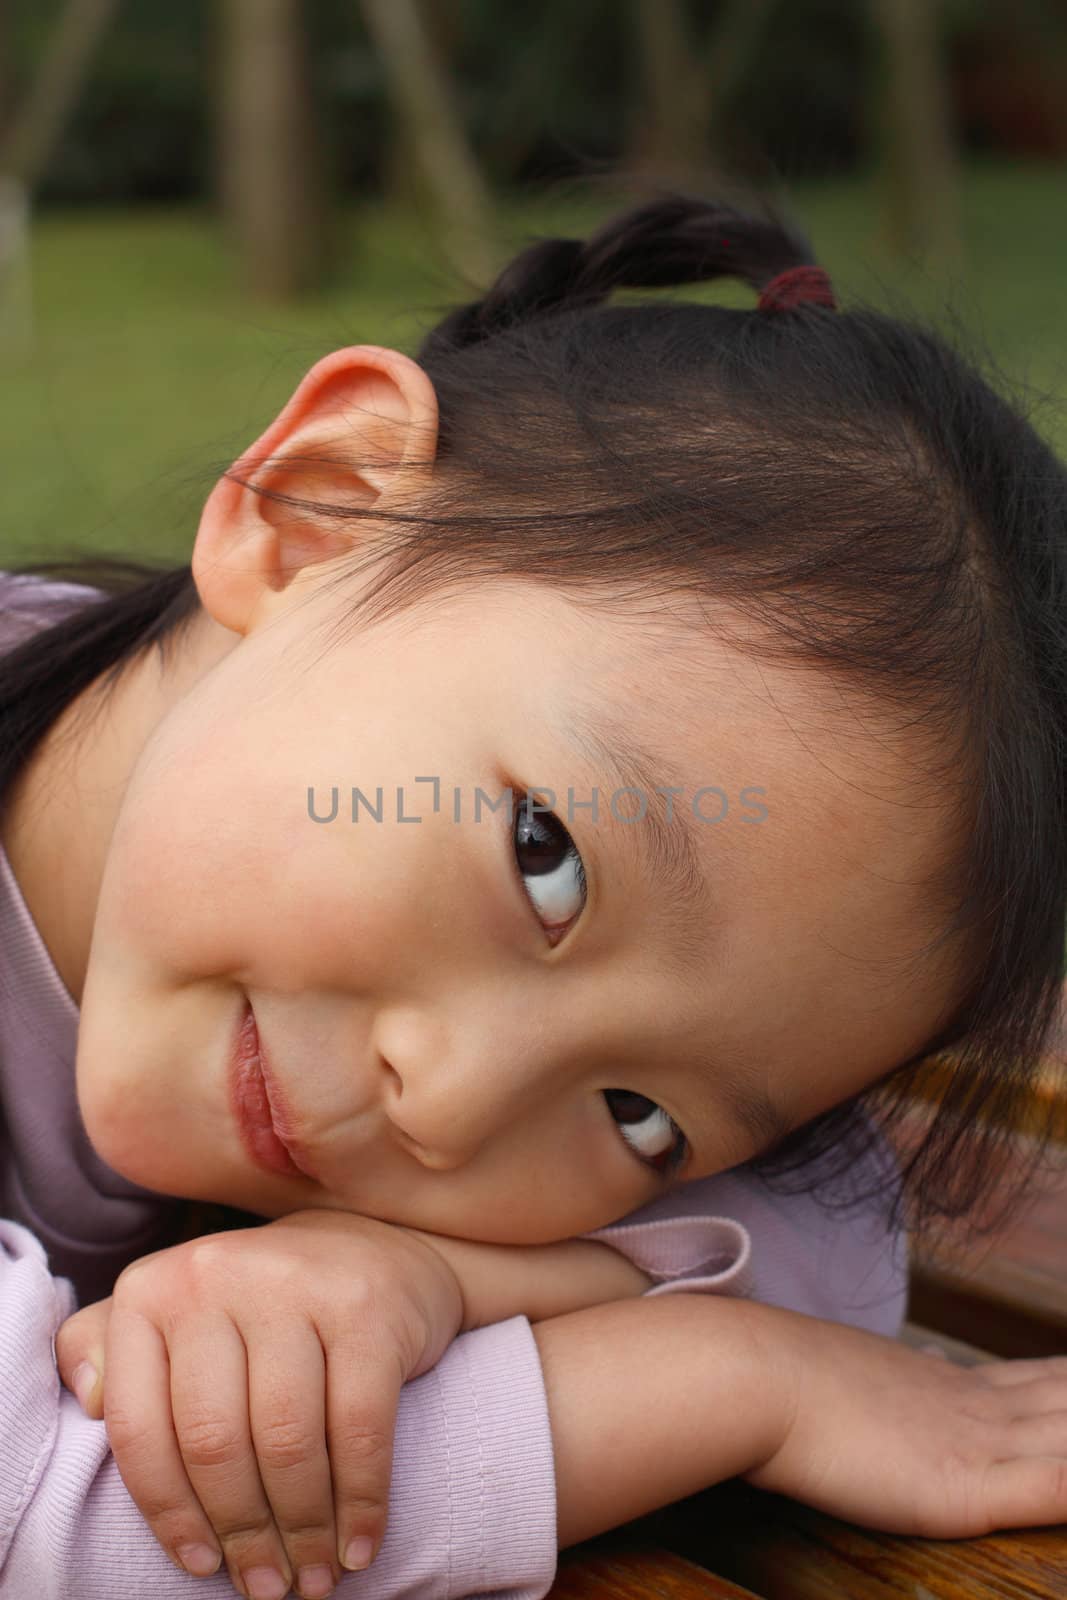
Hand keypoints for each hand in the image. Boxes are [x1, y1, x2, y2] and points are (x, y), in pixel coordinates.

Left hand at [54, 1209, 463, 1598]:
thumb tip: (86, 1403)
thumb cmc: (258, 1308)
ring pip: (286, 1441)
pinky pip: (358, 1427)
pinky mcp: (364, 1307)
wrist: (375, 1248)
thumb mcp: (176, 1314)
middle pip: (213, 1442)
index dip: (166, 1513)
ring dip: (302, 1530)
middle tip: (265, 1585)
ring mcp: (294, 1285)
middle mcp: (215, 1275)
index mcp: (154, 1289)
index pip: (138, 1426)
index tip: (199, 1565)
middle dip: (242, 1533)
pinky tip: (360, 1544)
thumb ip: (111, 1350)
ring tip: (312, 1578)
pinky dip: (361, 1500)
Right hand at [741, 1304, 1066, 1536]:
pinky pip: (1052, 1487)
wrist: (754, 1377)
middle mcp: (976, 1408)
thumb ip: (882, 1392)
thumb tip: (888, 1392)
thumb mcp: (843, 1382)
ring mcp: (976, 1445)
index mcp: (949, 1384)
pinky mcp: (965, 1491)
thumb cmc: (778, 1384)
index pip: (1043, 1381)